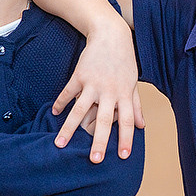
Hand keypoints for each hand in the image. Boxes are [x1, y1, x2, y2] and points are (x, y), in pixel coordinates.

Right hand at [53, 20, 143, 162]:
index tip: (124, 156)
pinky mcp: (79, 75)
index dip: (127, 138)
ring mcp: (93, 83)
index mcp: (125, 94)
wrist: (111, 35)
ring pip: (80, 110)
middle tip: (94, 160)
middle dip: (100, 141)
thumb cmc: (124, 61)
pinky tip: (54, 115)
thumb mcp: (132, 83)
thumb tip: (141, 126)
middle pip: (105, 120)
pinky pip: (68, 93)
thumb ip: (135, 105)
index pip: (127, 121)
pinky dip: (60, 103)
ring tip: (60, 145)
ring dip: (69, 128)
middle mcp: (110, 91)